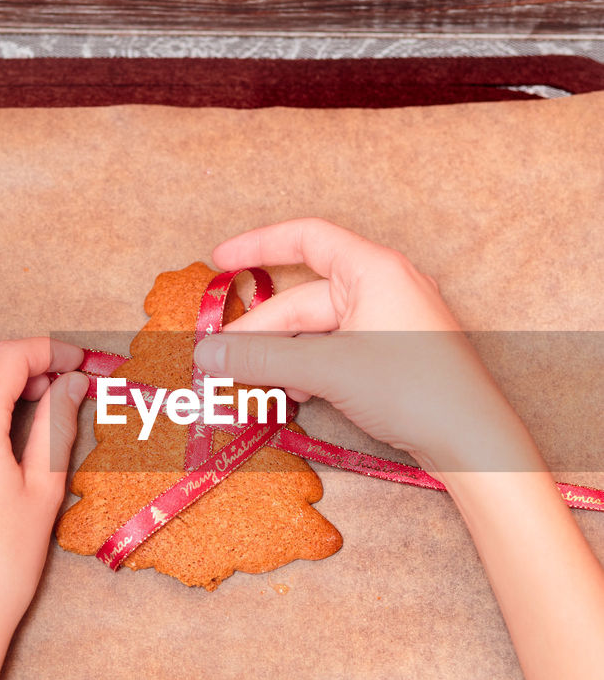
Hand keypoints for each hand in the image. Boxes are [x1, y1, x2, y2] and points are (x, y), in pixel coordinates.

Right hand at [194, 218, 529, 474]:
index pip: (306, 238)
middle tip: (221, 360)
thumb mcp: (326, 368)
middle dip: (262, 331)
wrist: (472, 440)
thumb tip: (206, 354)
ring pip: (319, 330)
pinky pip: (339, 350)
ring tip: (258, 385)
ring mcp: (392, 322)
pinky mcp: (395, 356)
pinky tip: (297, 395)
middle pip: (305, 298)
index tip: (219, 262)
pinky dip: (312, 368)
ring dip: (285, 356)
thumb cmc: (412, 388)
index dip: (258, 246)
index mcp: (374, 269)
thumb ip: (262, 358)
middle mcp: (384, 287)